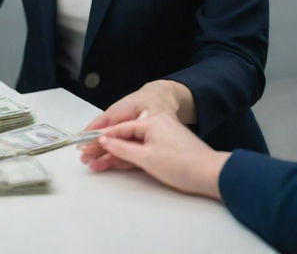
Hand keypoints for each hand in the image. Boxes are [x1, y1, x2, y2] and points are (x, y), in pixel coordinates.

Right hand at [79, 80, 193, 170]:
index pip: (118, 128)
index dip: (99, 137)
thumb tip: (104, 141)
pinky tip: (112, 165)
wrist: (212, 174)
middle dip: (102, 147)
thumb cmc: (180, 163)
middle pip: (121, 136)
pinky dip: (126, 158)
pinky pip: (138, 151)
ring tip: (94, 165)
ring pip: (128, 145)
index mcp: (149, 121)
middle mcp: (152, 125)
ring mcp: (157, 138)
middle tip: (84, 156)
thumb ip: (122, 149)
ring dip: (112, 155)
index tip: (84, 144)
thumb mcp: (147, 158)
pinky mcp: (162, 149)